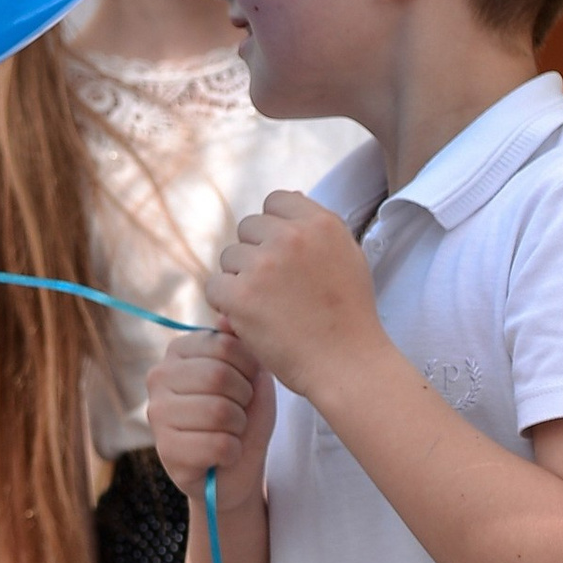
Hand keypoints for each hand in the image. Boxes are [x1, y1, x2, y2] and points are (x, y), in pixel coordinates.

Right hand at [146, 326, 274, 504]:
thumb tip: (226, 316)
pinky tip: (223, 454)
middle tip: (239, 413)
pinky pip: (216, 444)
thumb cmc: (244, 417)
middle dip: (243, 400)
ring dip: (239, 428)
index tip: (246, 385)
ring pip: (219, 412)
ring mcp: (156, 413)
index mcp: (179, 351)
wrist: (236, 470)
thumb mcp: (251, 375)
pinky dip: (232, 452)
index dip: (249, 369)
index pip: (224, 344)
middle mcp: (159, 376)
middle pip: (218, 376)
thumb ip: (240, 345)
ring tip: (231, 432)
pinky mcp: (164, 449)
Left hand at [207, 190, 382, 406]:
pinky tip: (249, 320)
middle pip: (248, 228)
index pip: (275, 201)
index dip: (274, 229)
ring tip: (269, 307)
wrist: (348, 365)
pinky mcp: (241, 295)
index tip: (284, 257)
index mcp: (321, 222)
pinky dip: (225, 304)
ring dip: (240, 279)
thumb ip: (316, 227)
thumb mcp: (347, 257)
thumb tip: (289, 197)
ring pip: (229, 257)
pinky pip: (214, 287)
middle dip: (255, 254)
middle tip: (277, 288)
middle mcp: (292, 237)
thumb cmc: (348, 316)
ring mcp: (264, 264)